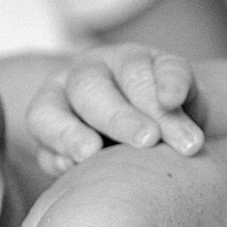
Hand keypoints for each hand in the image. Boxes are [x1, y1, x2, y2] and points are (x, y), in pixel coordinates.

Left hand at [28, 43, 206, 174]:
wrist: (151, 135)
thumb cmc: (101, 159)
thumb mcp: (79, 165)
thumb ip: (70, 163)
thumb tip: (73, 165)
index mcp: (52, 103)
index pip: (45, 115)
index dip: (64, 134)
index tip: (88, 155)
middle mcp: (81, 77)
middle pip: (88, 90)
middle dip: (117, 118)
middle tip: (145, 142)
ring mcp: (121, 63)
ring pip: (133, 75)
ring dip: (157, 111)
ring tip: (182, 143)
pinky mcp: (162, 61)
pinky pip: (169, 66)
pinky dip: (173, 83)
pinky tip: (176, 100)